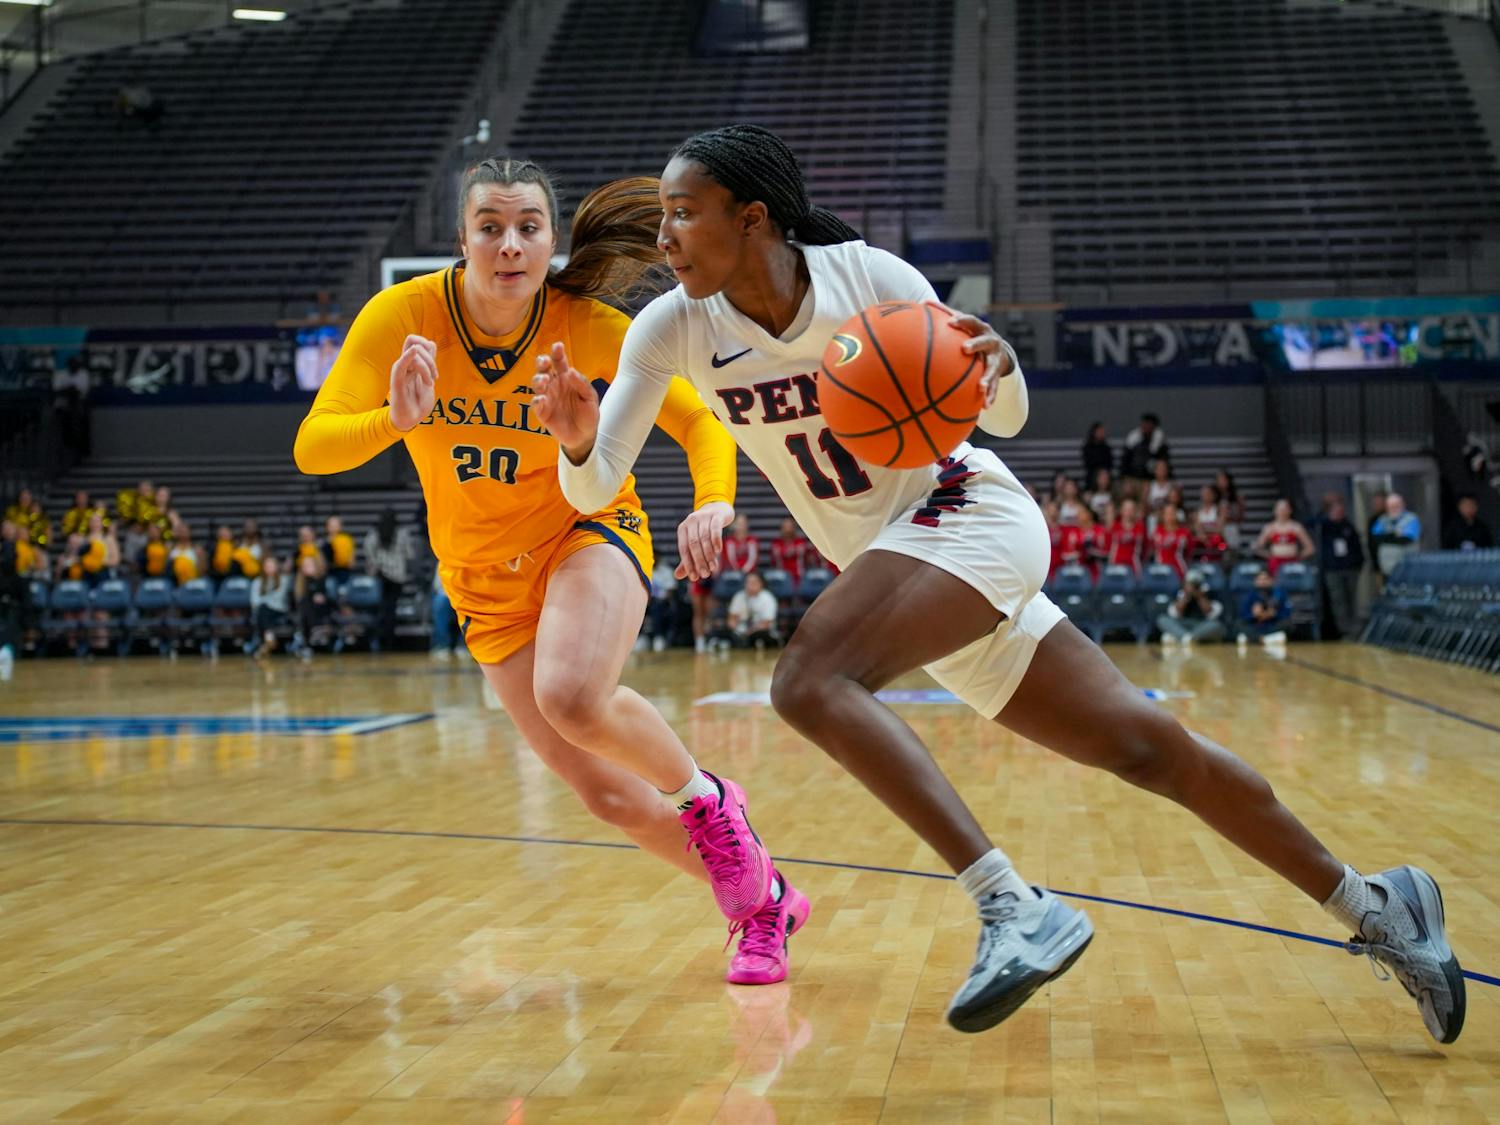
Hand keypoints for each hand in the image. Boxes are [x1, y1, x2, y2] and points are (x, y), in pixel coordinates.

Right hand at [389, 334, 437, 430]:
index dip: (430, 350)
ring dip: (427, 367)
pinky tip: (413, 351)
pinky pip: (401, 364)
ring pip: (414, 352)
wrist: (411, 419)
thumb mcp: (429, 379)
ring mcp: (400, 370)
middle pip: (415, 342)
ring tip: (428, 383)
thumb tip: (430, 343)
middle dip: (430, 357)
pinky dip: (408, 356)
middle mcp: (405, 364)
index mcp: (412, 363)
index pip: (419, 342)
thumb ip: (429, 362)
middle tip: (434, 377)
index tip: (435, 373)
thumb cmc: (419, 401)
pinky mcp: (397, 380)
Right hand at [532, 342, 598, 461]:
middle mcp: (554, 385)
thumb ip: (582, 384)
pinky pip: (535, 404)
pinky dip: (537, 400)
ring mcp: (547, 397)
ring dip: (538, 380)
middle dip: (542, 362)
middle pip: (543, 369)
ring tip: (545, 381)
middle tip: (545, 362)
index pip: (559, 362)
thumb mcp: (590, 398)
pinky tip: (542, 399)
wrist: (584, 436)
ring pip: (536, 383)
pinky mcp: (542, 412)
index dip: (557, 353)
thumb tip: (571, 372)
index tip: (557, 346)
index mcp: (566, 378)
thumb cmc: (588, 414)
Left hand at [675, 501, 733, 580]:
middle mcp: (691, 521)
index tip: (694, 577)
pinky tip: (718, 551)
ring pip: (705, 538)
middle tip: (705, 575)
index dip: (688, 564)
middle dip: (699, 561)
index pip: (683, 549)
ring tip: (713, 568)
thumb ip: (687, 559)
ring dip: (709, 555)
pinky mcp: (716, 515)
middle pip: (693, 544)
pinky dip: (716, 541)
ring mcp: (703, 517)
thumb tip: (677, 576)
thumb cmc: (704, 530)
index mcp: (682, 529)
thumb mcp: (694, 543)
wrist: (718, 510)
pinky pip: (715, 529)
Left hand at [929, 301, 1012, 407]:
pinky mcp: (998, 375)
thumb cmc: (973, 336)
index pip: (971, 322)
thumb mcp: (964, 325)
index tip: (950, 323)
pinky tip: (984, 407)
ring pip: (993, 368)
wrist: (1001, 351)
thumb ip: (946, 314)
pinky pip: (994, 387)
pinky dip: (990, 396)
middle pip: (985, 342)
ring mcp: (996, 359)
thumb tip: (924, 302)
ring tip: (980, 387)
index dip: (962, 321)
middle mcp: (991, 342)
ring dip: (987, 377)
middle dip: (976, 344)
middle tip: (964, 349)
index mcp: (980, 329)